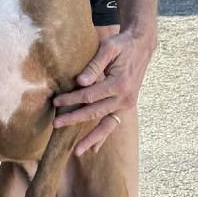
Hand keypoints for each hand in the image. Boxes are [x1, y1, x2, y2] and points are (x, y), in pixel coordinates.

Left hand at [52, 30, 155, 155]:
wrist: (142, 46)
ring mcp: (127, 104)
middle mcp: (125, 98)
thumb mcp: (108, 48)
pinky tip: (94, 148)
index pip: (90, 95)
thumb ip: (94, 65)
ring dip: (92, 139)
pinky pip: (113, 124)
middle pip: (95, 113)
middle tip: (56, 125)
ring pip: (107, 125)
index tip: (56, 101)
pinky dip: (103, 136)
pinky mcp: (126, 106)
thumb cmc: (122, 45)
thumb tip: (80, 82)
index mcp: (120, 84)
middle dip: (74, 119)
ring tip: (77, 151)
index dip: (72, 99)